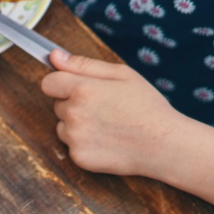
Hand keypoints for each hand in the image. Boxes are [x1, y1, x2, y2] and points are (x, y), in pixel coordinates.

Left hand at [41, 49, 180, 175]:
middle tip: (106, 108)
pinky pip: (72, 145)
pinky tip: (107, 141)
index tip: (77, 88)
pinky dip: (84, 143)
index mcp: (82, 90)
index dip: (62, 84)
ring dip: (77, 125)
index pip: (48, 83)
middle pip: (58, 105)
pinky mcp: (78, 157)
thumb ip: (84, 64)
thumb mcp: (122, 75)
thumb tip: (55, 56)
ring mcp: (74, 137)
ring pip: (63, 126)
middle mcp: (73, 114)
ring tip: (108, 125)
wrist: (165, 144)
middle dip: (74, 104)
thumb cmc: (147, 106)